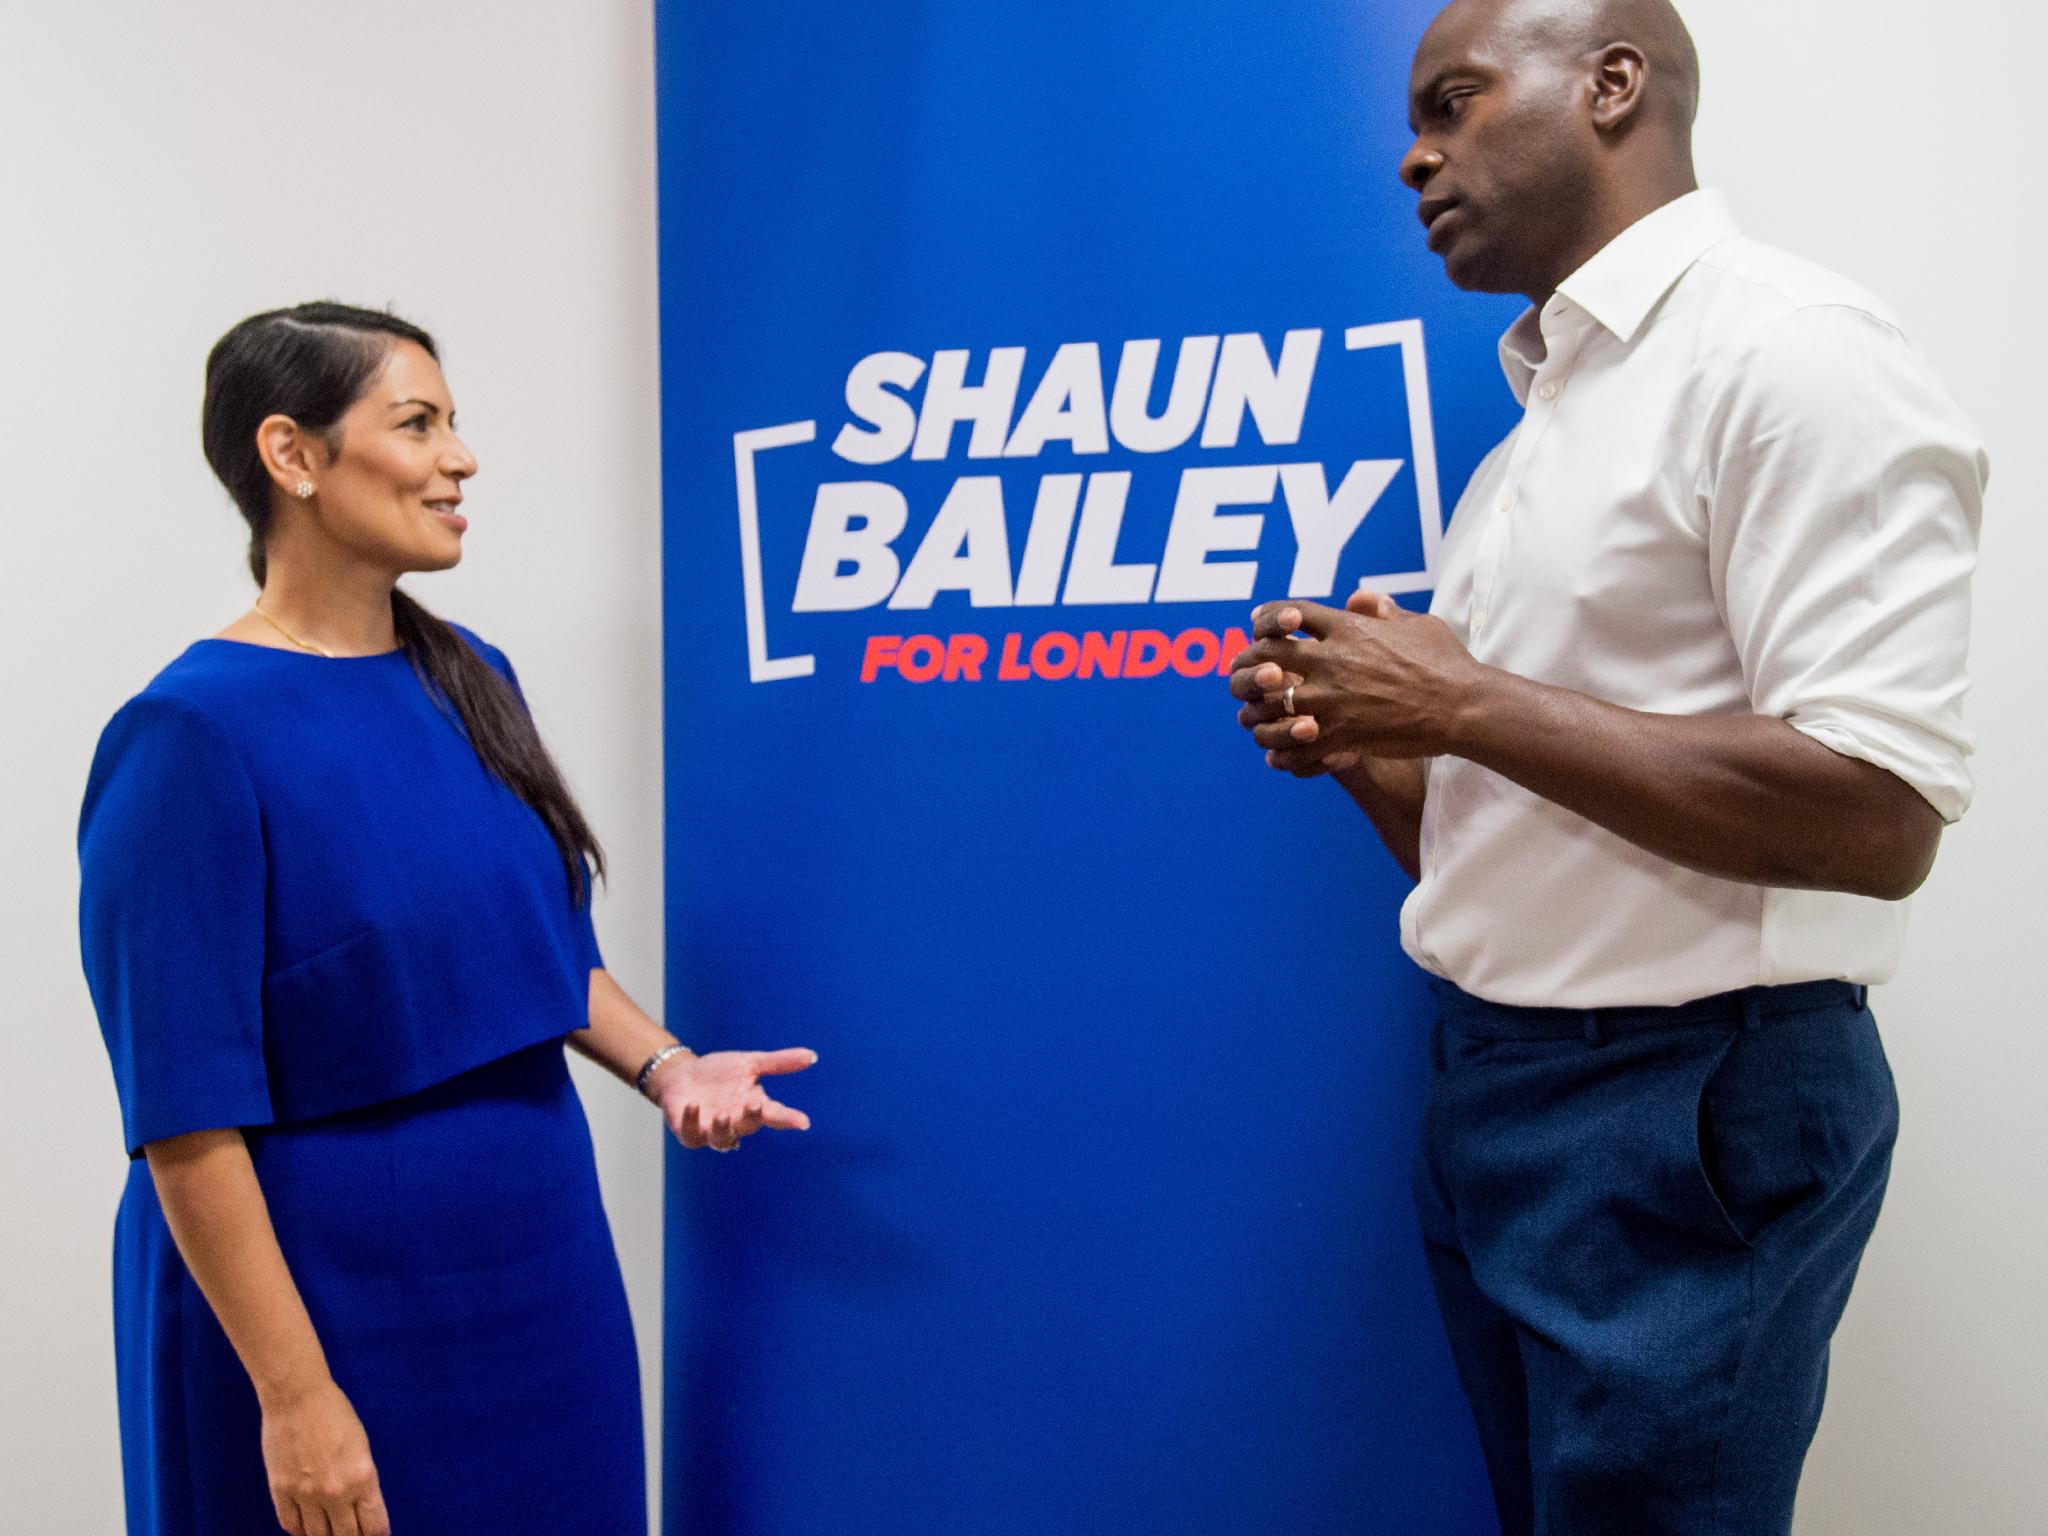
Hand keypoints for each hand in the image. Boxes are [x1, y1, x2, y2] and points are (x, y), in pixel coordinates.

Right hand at [260, 1378, 388, 1535]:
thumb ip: (362, 1481)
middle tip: (353, 1535)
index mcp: (363, 1477)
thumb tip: (360, 1507)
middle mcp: (336, 1491)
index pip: (374, 1525)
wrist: (298, 1397)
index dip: (377, 1535)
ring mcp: (306, 1494)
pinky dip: (299, 1530)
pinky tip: (305, 1527)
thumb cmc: (335, 1413)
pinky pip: (290, 1525)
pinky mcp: (281, 1491)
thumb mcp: (362, 1447)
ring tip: (329, 1532)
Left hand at [649, 1048, 816, 1150]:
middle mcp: (735, 1122)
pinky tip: (693, 1105)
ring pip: (721, 1140)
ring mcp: (712, 1130)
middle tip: (754, 1104)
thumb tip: (812, 1056)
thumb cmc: (719, 1072)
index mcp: (753, 1106)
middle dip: (752, 1118)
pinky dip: (692, 1121)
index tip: (803, 1122)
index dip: (789, 1119)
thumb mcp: (750, 1063)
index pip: (776, 1115)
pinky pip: (692, 1133)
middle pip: (748, 1127)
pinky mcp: (689, 1132)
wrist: (682, 1075)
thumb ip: (779, 1063)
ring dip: (723, 1129)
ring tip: (722, 1115)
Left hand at [1228, 590, 1486, 773]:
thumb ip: (1381, 609)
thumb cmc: (1446, 662)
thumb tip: (1357, 598)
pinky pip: (1294, 746)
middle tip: (1252, 676)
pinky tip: (1279, 754)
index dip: (1268, 618)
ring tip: (1258, 720)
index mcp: (1347, 629)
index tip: (1259, 625)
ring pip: (1270, 704)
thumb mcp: (1415, 623)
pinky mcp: (1342, 734)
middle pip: (1266, 655)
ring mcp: (1334, 699)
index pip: (1288, 613)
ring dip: (1259, 713)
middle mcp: (1333, 660)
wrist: (1463, 706)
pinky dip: (1281, 752)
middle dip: (1251, 665)